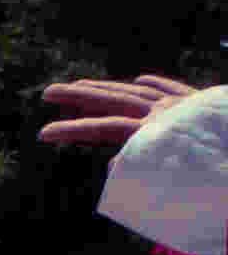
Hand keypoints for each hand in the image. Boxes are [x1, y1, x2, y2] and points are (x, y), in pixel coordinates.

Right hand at [42, 76, 200, 153]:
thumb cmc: (215, 168)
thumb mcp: (180, 174)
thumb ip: (145, 167)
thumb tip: (112, 166)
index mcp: (155, 130)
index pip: (104, 127)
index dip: (72, 129)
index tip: (43, 132)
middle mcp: (163, 111)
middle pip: (113, 99)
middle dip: (78, 95)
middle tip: (48, 92)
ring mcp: (181, 103)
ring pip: (137, 90)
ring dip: (107, 88)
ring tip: (81, 85)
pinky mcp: (199, 102)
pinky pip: (171, 88)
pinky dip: (153, 83)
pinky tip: (140, 80)